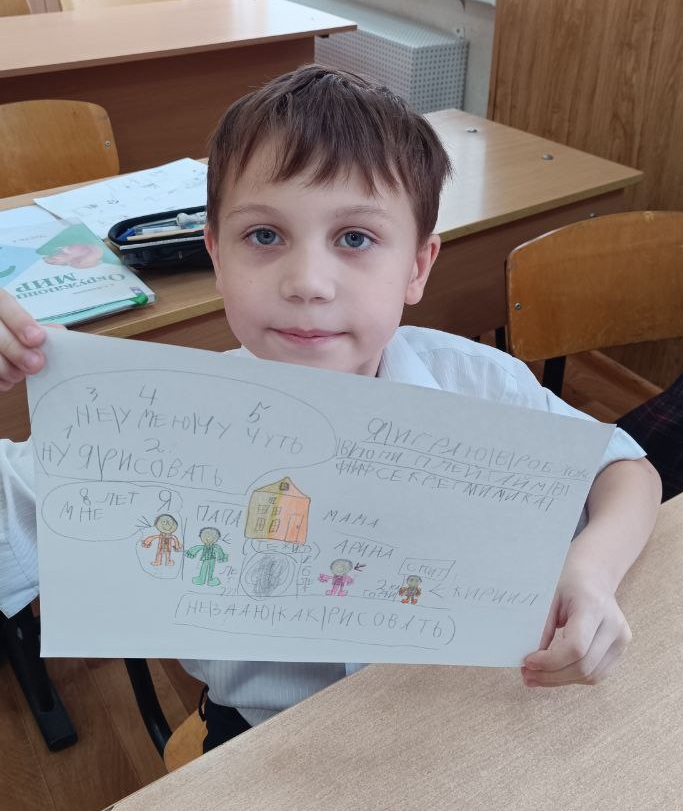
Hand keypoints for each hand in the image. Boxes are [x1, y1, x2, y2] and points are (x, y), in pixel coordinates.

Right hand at [0, 289, 61, 390]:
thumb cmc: (6, 325)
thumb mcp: (15, 317)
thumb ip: (36, 325)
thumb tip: (59, 332)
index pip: (4, 305)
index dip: (20, 322)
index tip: (37, 339)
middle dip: (16, 352)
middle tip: (36, 364)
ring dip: (6, 369)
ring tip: (19, 375)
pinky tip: (6, 381)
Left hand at [522, 562, 631, 686]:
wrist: (594, 577)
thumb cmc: (568, 583)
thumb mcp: (549, 597)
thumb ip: (542, 627)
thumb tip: (531, 660)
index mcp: (594, 607)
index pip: (576, 647)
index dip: (550, 661)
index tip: (528, 662)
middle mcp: (614, 626)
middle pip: (583, 666)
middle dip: (551, 675)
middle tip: (526, 675)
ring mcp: (621, 640)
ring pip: (591, 675)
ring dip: (560, 681)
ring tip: (535, 677)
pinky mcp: (620, 650)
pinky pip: (596, 674)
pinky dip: (573, 678)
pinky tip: (553, 674)